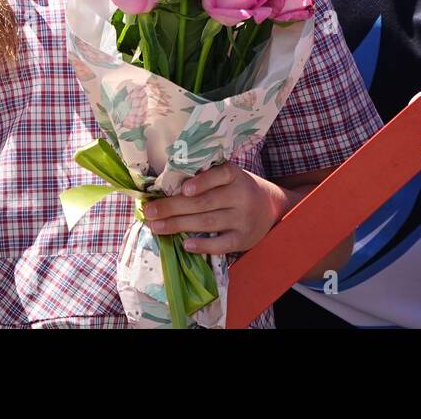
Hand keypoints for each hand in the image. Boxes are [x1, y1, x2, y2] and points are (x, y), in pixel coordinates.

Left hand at [142, 162, 285, 255]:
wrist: (271, 206)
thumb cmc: (236, 189)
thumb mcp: (227, 177)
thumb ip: (204, 179)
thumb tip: (163, 188)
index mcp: (234, 175)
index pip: (219, 175)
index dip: (202, 182)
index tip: (183, 189)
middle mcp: (241, 195)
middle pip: (204, 203)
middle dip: (173, 207)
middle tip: (149, 212)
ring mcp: (243, 219)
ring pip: (208, 222)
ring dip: (179, 225)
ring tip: (156, 227)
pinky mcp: (243, 239)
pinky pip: (221, 244)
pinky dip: (203, 245)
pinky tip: (185, 245)